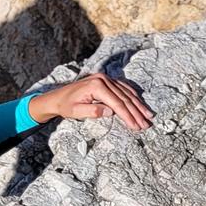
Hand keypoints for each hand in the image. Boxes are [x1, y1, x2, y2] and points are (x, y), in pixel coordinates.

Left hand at [29, 73, 153, 130]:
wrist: (57, 97)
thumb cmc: (65, 105)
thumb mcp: (75, 111)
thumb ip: (93, 111)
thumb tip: (111, 112)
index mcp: (96, 86)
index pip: (117, 103)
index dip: (128, 116)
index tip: (136, 126)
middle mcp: (103, 79)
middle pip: (124, 98)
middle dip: (137, 112)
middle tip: (146, 124)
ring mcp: (105, 78)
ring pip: (126, 93)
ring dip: (138, 106)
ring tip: (148, 116)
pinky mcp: (106, 80)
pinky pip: (123, 88)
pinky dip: (133, 97)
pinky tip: (140, 104)